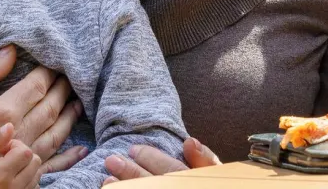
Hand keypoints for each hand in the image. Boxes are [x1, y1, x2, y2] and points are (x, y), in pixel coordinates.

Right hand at [0, 46, 87, 176]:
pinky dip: (66, 156)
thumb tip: (12, 51)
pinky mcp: (13, 171)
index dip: (50, 72)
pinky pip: (47, 164)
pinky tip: (79, 148)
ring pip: (54, 135)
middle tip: (73, 78)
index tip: (57, 62)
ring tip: (77, 104)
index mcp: (3, 110)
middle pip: (50, 108)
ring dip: (69, 118)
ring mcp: (15, 155)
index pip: (38, 86)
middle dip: (63, 90)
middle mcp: (15, 134)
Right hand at [0, 123, 40, 188]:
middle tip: (4, 156)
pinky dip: (25, 179)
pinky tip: (9, 177)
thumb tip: (11, 126)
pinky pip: (33, 186)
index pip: (26, 152)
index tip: (1, 149)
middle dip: (21, 154)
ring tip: (5, 167)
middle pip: (35, 162)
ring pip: (36, 174)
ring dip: (24, 166)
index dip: (15, 145)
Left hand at [101, 138, 220, 183]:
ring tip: (107, 181)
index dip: (151, 158)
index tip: (132, 149)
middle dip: (132, 172)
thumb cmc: (219, 186)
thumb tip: (188, 142)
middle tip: (111, 160)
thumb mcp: (219, 174)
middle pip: (156, 185)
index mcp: (195, 184)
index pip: (172, 170)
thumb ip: (206, 160)